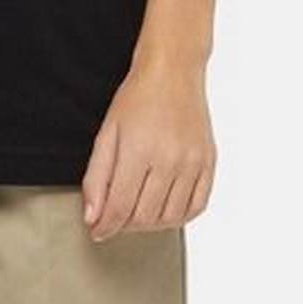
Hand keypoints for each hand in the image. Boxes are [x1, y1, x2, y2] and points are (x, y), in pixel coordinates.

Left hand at [81, 58, 215, 239]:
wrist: (173, 72)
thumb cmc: (136, 100)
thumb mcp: (106, 134)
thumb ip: (97, 178)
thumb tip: (93, 218)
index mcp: (139, 151)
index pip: (121, 208)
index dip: (106, 226)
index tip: (97, 232)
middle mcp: (170, 159)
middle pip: (145, 217)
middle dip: (124, 225)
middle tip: (116, 216)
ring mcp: (193, 162)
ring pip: (170, 218)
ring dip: (150, 224)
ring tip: (138, 211)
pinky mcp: (209, 162)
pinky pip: (196, 207)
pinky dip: (178, 216)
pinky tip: (164, 208)